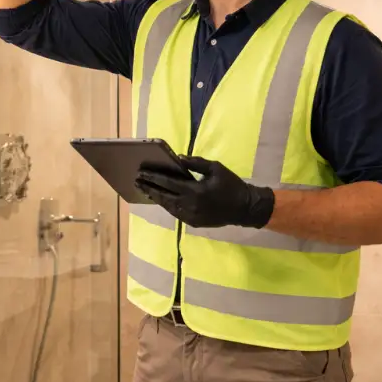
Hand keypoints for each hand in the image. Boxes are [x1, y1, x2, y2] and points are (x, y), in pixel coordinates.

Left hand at [135, 156, 275, 228]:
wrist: (245, 208)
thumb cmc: (231, 184)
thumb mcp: (215, 168)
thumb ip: (195, 163)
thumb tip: (178, 158)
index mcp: (195, 191)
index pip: (168, 183)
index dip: (153, 177)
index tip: (141, 172)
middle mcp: (190, 206)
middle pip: (163, 197)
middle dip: (149, 188)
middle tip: (136, 181)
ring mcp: (191, 217)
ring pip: (168, 206)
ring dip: (156, 197)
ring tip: (144, 189)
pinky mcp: (193, 223)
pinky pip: (176, 213)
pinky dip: (167, 205)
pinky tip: (160, 199)